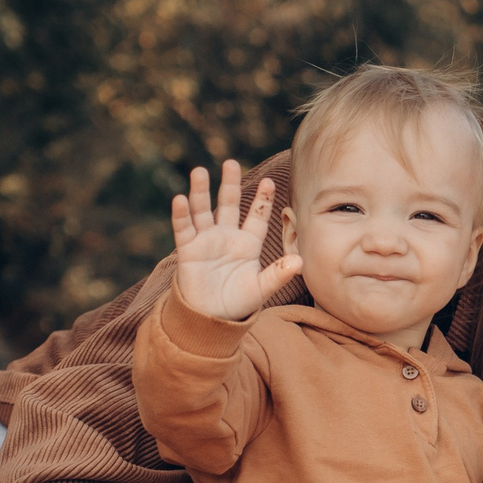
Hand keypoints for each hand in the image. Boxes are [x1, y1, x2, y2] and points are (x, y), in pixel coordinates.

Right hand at [169, 159, 297, 321]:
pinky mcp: (188, 250)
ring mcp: (206, 241)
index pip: (257, 217)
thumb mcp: (262, 289)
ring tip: (199, 172)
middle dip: (230, 184)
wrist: (212, 319)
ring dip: (201, 192)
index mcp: (248, 244)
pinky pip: (184, 228)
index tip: (270, 182)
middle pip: (229, 205)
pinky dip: (182, 214)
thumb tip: (301, 262)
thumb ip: (279, 274)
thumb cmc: (238, 303)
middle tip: (230, 163)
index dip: (263, 200)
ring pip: (203, 210)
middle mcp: (227, 237)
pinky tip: (181, 199)